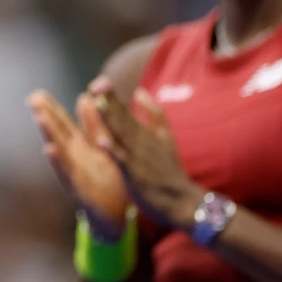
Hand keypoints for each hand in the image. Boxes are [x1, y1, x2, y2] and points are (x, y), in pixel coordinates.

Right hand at [29, 89, 130, 240]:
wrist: (117, 216)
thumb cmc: (109, 182)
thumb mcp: (102, 147)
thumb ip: (93, 124)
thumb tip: (84, 97)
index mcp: (79, 146)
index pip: (62, 123)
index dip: (51, 108)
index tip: (37, 93)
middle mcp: (72, 158)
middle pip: (57, 133)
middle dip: (45, 116)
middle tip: (32, 100)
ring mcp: (74, 173)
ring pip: (59, 150)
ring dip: (49, 134)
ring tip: (40, 118)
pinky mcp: (80, 189)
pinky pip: (67, 173)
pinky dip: (58, 161)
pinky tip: (50, 149)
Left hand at [89, 77, 204, 230]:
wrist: (184, 201)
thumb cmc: (169, 169)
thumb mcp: (165, 136)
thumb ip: (154, 113)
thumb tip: (140, 91)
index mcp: (144, 133)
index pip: (126, 110)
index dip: (113, 96)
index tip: (100, 80)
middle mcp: (141, 141)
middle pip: (123, 118)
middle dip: (110, 101)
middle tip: (98, 83)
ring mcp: (138, 157)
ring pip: (122, 136)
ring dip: (110, 120)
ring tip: (99, 103)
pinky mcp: (136, 174)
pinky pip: (123, 162)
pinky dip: (113, 151)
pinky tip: (102, 141)